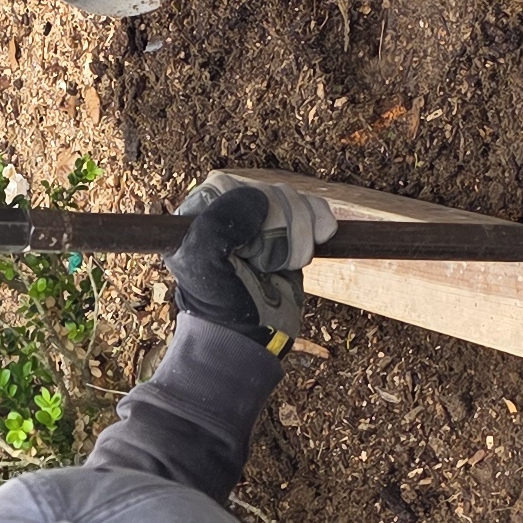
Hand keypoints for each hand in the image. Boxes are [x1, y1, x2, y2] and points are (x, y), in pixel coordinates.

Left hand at [166, 174, 340, 352]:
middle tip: (264, 265)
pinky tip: (321, 239)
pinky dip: (321, 223)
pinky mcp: (292, 232)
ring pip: (295, 200)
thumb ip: (218, 223)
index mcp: (201, 212)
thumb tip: (258, 196)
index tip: (247, 248)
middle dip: (278, 231)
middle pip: (269, 192)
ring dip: (300, 237)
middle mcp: (230, 211)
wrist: (253, 336)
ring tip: (286, 265)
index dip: (248, 214)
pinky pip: (314, 208)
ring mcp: (264, 221)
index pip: (231, 186)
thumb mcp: (204, 264)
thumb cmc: (221, 305)